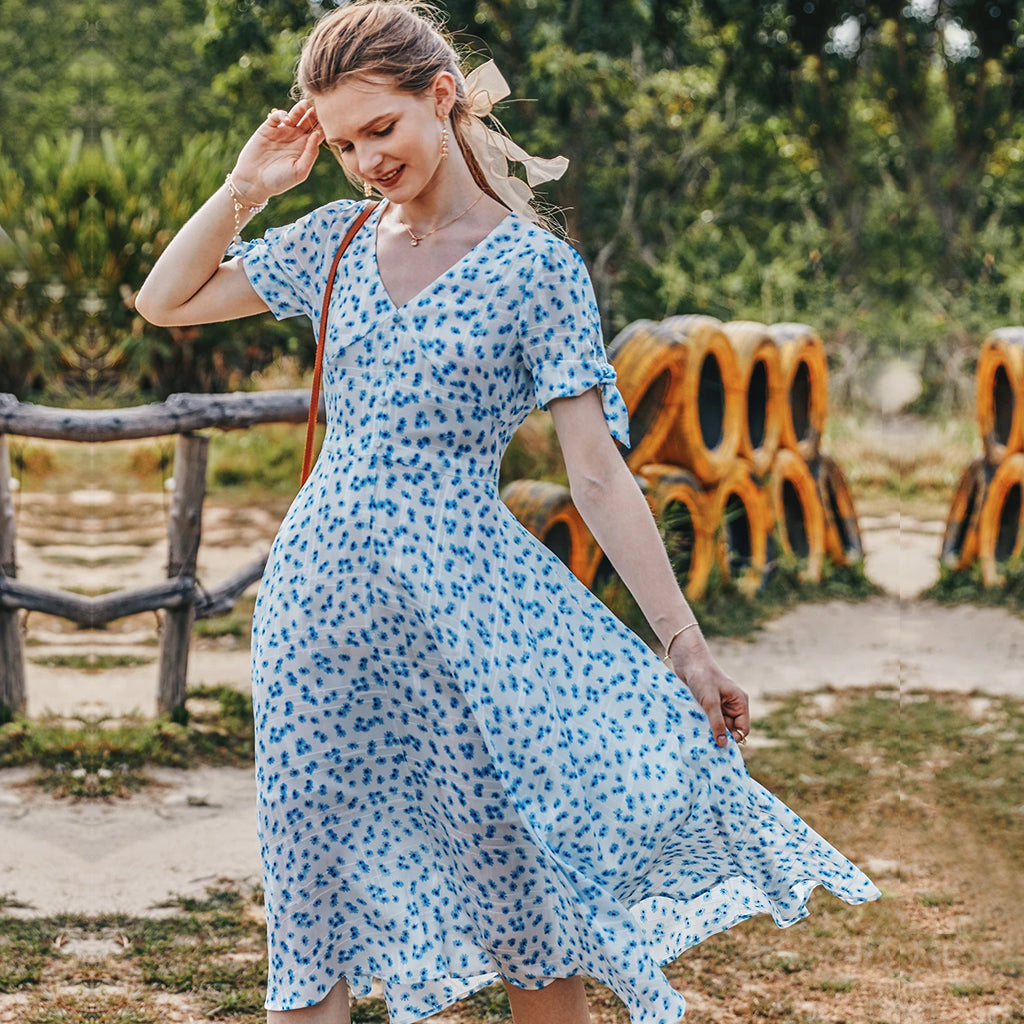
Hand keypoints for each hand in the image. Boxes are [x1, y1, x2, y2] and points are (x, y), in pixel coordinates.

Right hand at [230, 100, 325, 204]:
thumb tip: (318, 135)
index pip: (318, 132)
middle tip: (319, 106)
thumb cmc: (279, 180)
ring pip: (295, 114)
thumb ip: (310, 154)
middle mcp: (296, 137)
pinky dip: (283, 114)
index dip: (324, 125)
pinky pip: (277, 115)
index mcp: (306, 147)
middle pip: (309, 120)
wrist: (255, 181)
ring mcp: (282, 131)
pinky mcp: (268, 127)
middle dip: (314, 112)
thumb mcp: (299, 171)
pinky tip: (287, 121)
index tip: (329, 120)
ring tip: (306, 105)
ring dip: (301, 108)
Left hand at [669, 633, 749, 748]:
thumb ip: (717, 723)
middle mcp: (731, 705)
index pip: (742, 728)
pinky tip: (694, 726)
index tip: (719, 745)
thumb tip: (723, 744)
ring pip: (717, 725)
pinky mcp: (706, 705)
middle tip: (706, 741)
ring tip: (698, 732)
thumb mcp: (710, 702)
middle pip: (729, 729)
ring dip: (709, 730)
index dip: (733, 738)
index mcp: (739, 702)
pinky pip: (707, 720)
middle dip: (719, 735)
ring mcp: (718, 705)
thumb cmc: (702, 677)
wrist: (687, 660)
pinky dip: (702, 724)